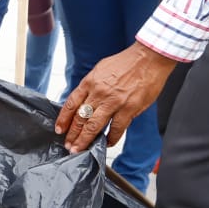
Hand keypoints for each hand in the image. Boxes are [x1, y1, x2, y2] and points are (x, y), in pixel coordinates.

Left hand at [56, 42, 176, 153]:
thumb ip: (91, 86)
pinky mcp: (129, 109)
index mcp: (90, 82)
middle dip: (72, 134)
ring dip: (85, 140)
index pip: (71, 104)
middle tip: (68, 145)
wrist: (149, 58)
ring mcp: (114, 102)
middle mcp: (99, 93)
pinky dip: (111, 138)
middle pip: (80, 118)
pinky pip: (117, 128)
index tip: (59, 130)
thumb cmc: (126, 62)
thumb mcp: (100, 69)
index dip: (63, 119)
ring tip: (79, 149)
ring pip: (94, 126)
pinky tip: (106, 143)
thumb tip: (83, 101)